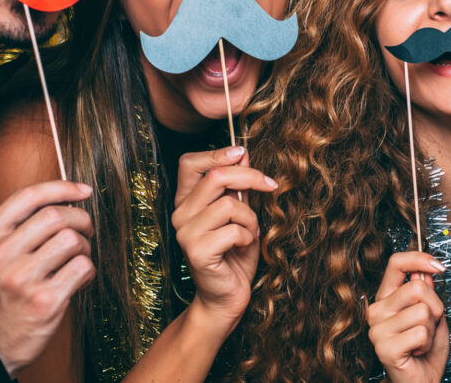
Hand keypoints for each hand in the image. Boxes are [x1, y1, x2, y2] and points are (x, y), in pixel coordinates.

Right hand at [0, 180, 95, 375]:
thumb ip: (11, 229)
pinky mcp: (44, 301)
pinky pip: (83, 268)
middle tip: (86, 229)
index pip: (28, 197)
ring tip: (76, 259)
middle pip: (56, 215)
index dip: (62, 188)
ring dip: (84, 247)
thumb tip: (60, 201)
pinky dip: (87, 271)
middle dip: (80, 219)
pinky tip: (76, 280)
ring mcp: (21, 279)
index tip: (82, 191)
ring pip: (72, 240)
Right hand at [172, 146, 277, 326]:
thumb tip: (242, 155)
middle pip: (215, 176)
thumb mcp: (240, 215)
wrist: (226, 297)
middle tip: (270, 186)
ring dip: (250, 218)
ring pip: (228, 205)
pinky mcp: (196, 251)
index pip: (189, 163)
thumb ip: (238, 188)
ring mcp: (185, 233)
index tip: (243, 154)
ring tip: (250, 232)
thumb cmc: (234, 256)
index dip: (217, 153)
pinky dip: (247, 236)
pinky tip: (243, 247)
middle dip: (250, 178)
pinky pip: (233, 230)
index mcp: (186, 202)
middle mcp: (180, 214)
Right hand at [367, 251, 449, 382]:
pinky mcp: (384, 348)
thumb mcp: (431, 313)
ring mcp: (377, 329)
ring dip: (431, 328)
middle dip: (435, 307)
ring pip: (422, 311)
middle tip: (429, 325)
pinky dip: (427, 343)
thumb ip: (426, 291)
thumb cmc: (425, 348)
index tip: (438, 266)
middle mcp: (376, 310)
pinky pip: (421, 333)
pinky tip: (417, 351)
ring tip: (422, 340)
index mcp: (385, 297)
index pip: (396, 263)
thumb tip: (426, 270)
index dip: (419, 258)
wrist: (421, 379)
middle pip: (417, 288)